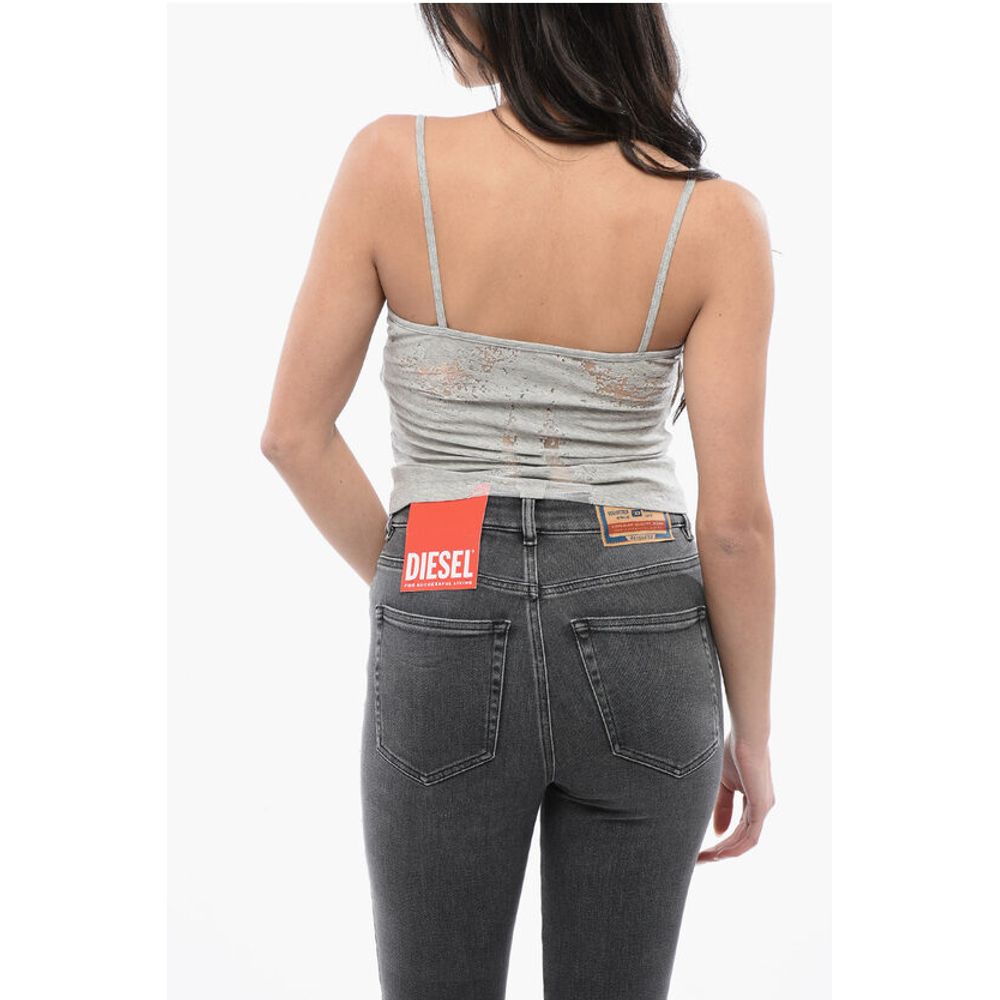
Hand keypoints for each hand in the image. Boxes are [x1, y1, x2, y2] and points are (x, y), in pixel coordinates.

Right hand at [697, 731, 774, 862]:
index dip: (721, 840)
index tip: (701, 848)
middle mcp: (762, 807)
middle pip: (742, 838)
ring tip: (705, 859)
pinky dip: (735, 846)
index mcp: (754, 800)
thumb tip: (718, 832)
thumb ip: (722, 807)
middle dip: (721, 851)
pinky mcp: (762, 807)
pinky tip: (719, 853)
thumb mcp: (723, 783)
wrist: (745, 736)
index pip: (739, 828)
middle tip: (700, 859)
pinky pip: (750, 836)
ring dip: (725, 852)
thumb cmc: (732, 752)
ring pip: (746, 841)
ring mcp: (764, 808)